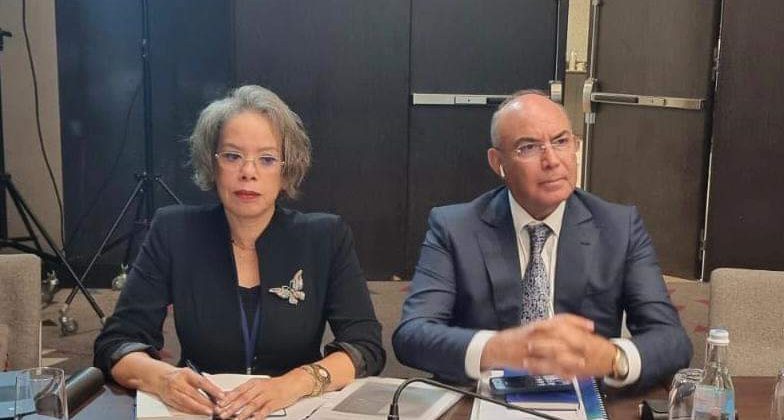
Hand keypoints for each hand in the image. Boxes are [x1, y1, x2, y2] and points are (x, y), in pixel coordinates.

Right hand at [155, 367, 224, 415]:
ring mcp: (172, 392)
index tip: (221, 395)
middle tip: (216, 407)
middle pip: (194, 394)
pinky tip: (198, 412)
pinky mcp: (169, 400)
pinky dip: (191, 411)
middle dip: (206, 402)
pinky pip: (181, 407)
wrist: (160, 378)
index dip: (212, 389)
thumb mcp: (191, 373)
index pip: (201, 382)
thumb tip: (216, 391)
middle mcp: (178, 382)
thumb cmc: (179, 375)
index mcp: (186, 373)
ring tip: (209, 412)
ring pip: (187, 402)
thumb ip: (202, 381)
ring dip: (199, 408)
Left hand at [217, 369, 312, 419]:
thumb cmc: (276, 385)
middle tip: (222, 414)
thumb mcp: (259, 384)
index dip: (227, 399)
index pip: (237, 391)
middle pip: (242, 398)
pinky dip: (257, 417)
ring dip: (241, 414)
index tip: (218, 405)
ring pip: (251, 405)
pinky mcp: (274, 403)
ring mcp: (267, 395)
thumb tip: (229, 395)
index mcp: (254, 383)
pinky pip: (264, 411)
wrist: (294, 382)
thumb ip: (245, 391)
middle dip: (231, 407)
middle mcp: (259, 388)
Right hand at [481, 314, 615, 378]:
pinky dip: (559, 372)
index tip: (590, 325)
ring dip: (571, 358)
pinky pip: (548, 367)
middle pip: (562, 335)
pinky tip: (568, 376)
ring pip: (556, 351)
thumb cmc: (512, 339)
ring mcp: (534, 348)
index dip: (577, 321)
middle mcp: (537, 334)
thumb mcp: (531, 329)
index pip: (561, 319)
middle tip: (591, 345)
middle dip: (578, 341)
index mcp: (538, 325)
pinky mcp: (530, 361)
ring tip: (583, 364)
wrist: (495, 347)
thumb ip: (547, 329)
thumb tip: (564, 330)